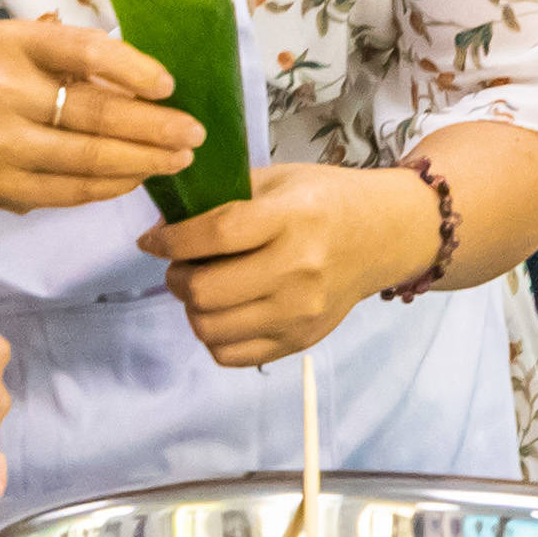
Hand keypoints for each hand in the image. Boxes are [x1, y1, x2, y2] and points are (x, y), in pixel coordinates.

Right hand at [0, 18, 202, 215]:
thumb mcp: (25, 53)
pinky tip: (136, 177)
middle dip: (157, 126)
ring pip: (90, 157)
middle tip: (194, 134)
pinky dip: (113, 185)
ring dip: (145, 160)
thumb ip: (79, 59)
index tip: (169, 87)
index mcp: (9, 43)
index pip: (87, 51)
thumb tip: (155, 89)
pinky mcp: (2, 187)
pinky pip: (73, 191)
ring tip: (178, 159)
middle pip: (96, 112)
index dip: (137, 70)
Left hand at [142, 160, 440, 366]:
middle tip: (182, 266)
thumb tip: (158, 232)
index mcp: (292, 218)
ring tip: (205, 288)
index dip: (170, 240)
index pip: (214, 235)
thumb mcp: (276, 181)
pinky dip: (214, 336)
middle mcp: (299, 269)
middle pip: (203, 290)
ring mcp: (301, 311)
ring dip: (192, 308)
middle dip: (177, 277)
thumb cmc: (324, 202)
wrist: (385, 235)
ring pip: (209, 327)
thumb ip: (217, 201)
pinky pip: (229, 355)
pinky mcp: (301, 340)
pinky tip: (226, 312)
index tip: (153, 241)